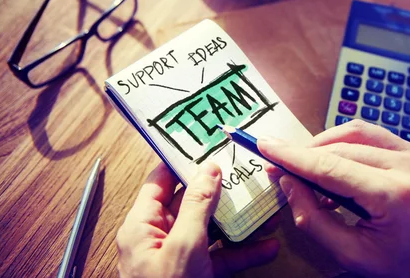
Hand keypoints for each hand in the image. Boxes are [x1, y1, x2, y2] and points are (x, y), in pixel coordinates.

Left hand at [116, 161, 279, 277]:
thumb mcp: (184, 245)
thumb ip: (197, 205)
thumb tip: (208, 170)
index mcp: (142, 225)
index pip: (160, 180)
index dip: (183, 161)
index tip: (207, 145)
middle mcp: (159, 237)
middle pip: (191, 203)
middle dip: (221, 191)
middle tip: (244, 172)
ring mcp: (179, 258)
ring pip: (211, 230)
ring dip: (239, 222)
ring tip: (264, 207)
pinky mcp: (196, 275)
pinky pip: (221, 257)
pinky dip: (243, 252)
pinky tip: (267, 246)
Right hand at [258, 120, 409, 277]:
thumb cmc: (407, 261)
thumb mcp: (355, 256)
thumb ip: (314, 221)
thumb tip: (288, 184)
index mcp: (393, 197)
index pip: (330, 168)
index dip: (292, 156)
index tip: (265, 146)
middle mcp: (406, 165)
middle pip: (339, 147)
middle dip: (304, 154)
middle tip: (281, 168)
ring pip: (354, 131)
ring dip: (324, 144)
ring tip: (308, 167)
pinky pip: (371, 134)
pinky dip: (346, 142)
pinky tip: (335, 161)